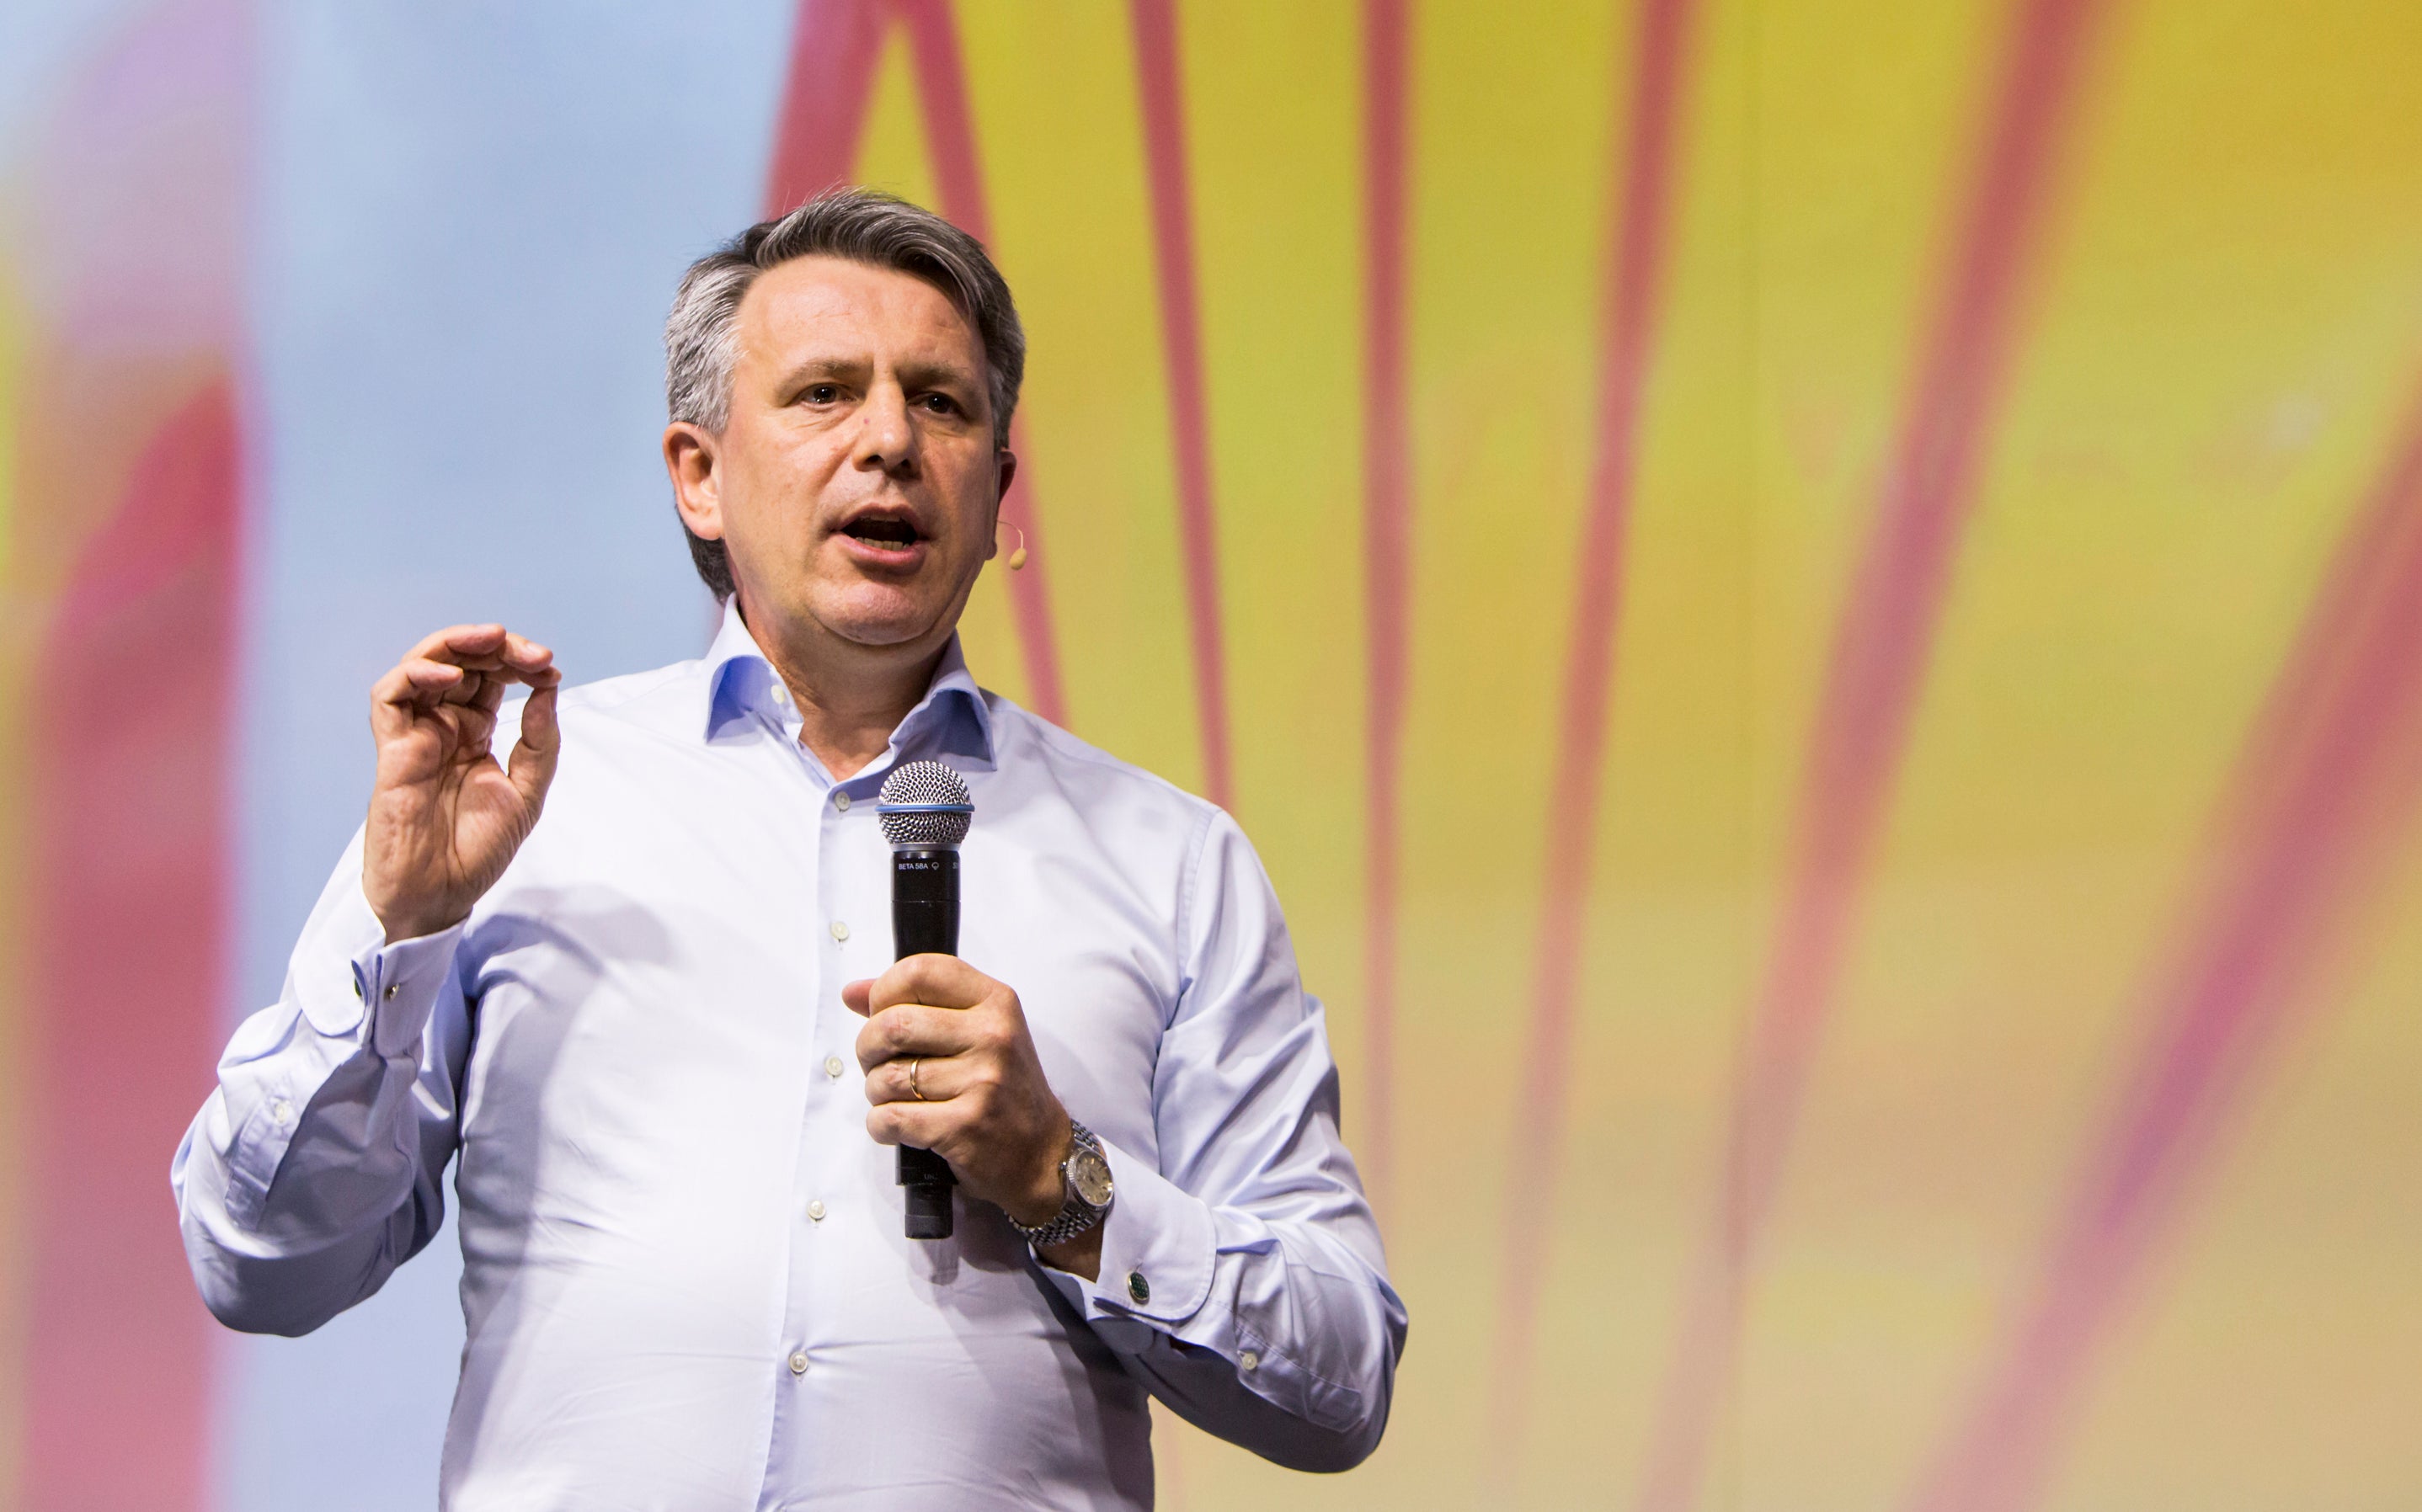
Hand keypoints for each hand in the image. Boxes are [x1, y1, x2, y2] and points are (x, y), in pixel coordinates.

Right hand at [363, 624, 561, 941]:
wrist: (440, 893)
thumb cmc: (477, 850)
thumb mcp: (527, 792)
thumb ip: (539, 742)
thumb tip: (548, 688)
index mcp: (474, 733)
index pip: (492, 678)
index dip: (519, 663)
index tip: (549, 668)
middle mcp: (443, 726)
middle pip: (461, 663)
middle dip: (497, 647)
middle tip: (532, 654)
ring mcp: (416, 734)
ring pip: (424, 666)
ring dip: (456, 645)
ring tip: (494, 640)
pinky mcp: (392, 748)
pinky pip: (391, 696)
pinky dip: (416, 674)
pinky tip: (449, 675)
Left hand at [846, 956, 1099, 1275]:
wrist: (1040, 1152)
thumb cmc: (1003, 1088)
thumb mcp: (976, 1031)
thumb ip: (918, 1004)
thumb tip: (853, 992)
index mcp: (995, 1002)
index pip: (920, 971)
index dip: (884, 991)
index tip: (882, 1013)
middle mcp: (993, 1036)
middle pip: (892, 1024)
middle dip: (868, 1047)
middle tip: (877, 1062)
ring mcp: (982, 1081)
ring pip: (885, 1077)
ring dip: (876, 1092)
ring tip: (898, 1098)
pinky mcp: (964, 1126)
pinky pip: (890, 1118)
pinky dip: (881, 1125)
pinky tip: (898, 1125)